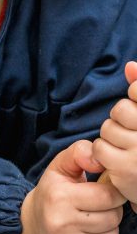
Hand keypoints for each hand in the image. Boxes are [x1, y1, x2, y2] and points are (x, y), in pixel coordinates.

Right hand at [20, 140, 124, 233]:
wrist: (31, 224)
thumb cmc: (52, 193)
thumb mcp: (60, 166)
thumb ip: (80, 153)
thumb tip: (99, 158)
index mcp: (59, 195)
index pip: (107, 196)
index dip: (112, 193)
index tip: (103, 191)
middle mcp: (60, 222)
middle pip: (112, 218)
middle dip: (110, 211)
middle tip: (95, 208)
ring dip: (108, 230)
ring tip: (91, 222)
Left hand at [93, 61, 136, 207]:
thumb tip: (130, 66)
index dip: (135, 99)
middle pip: (120, 110)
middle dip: (121, 121)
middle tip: (134, 136)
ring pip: (108, 129)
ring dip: (113, 139)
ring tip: (129, 151)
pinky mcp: (128, 168)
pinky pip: (100, 147)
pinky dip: (104, 154)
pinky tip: (119, 162)